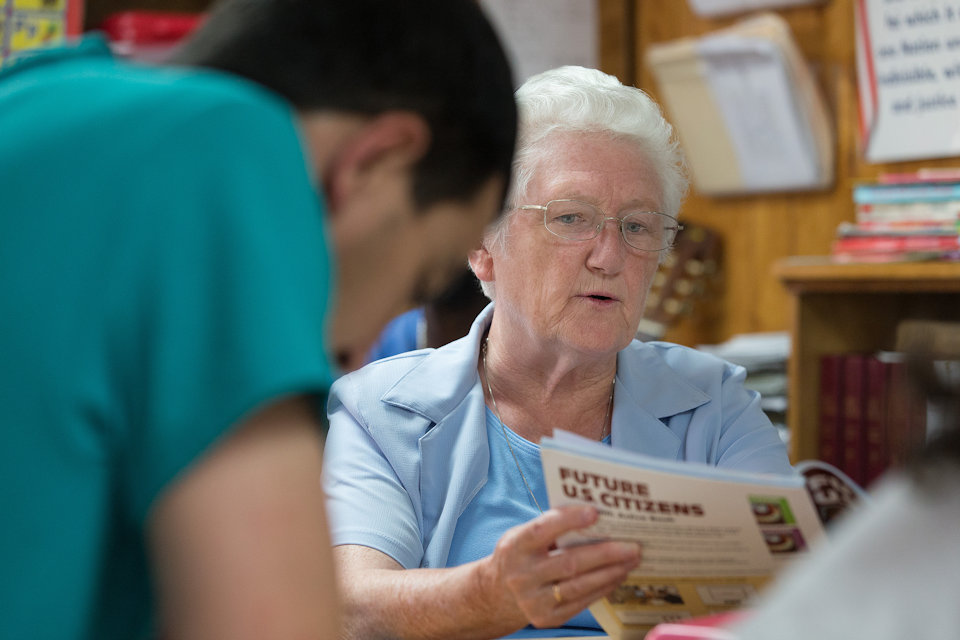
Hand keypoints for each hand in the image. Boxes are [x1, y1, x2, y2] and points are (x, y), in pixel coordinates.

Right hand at [480, 505, 641, 629]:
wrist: (497, 593)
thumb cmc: (519, 555)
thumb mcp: (523, 535)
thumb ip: (551, 525)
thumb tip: (594, 514)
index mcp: (515, 547)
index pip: (542, 530)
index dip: (568, 520)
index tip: (595, 512)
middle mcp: (522, 575)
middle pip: (569, 562)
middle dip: (605, 553)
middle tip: (632, 545)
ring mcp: (533, 600)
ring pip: (579, 585)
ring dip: (610, 572)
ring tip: (631, 560)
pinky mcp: (546, 617)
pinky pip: (581, 603)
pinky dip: (602, 588)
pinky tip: (617, 576)